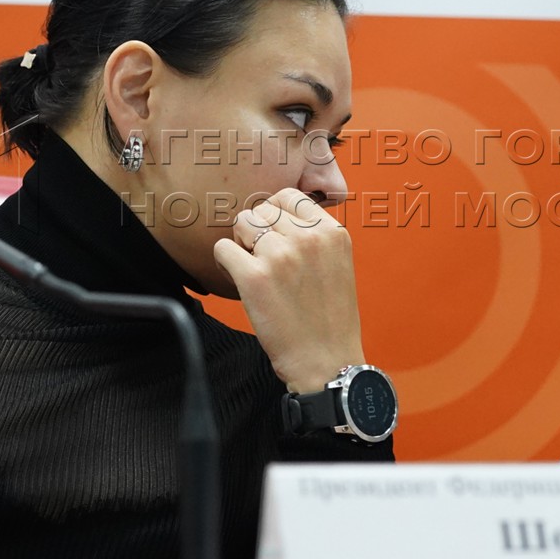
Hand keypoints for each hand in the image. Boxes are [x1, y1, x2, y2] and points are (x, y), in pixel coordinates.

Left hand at [213, 189, 364, 393]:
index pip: (289, 196)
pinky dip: (225, 264)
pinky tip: (241, 281)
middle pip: (262, 209)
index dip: (276, 215)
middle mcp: (308, 238)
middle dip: (257, 231)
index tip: (275, 237)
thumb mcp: (337, 264)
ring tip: (254, 269)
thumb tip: (276, 214)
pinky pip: (222, 248)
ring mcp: (281, 255)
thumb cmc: (329, 319)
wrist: (327, 362)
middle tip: (264, 260)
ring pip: (241, 223)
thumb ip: (314, 236)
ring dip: (241, 244)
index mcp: (332, 232)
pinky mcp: (254, 277)